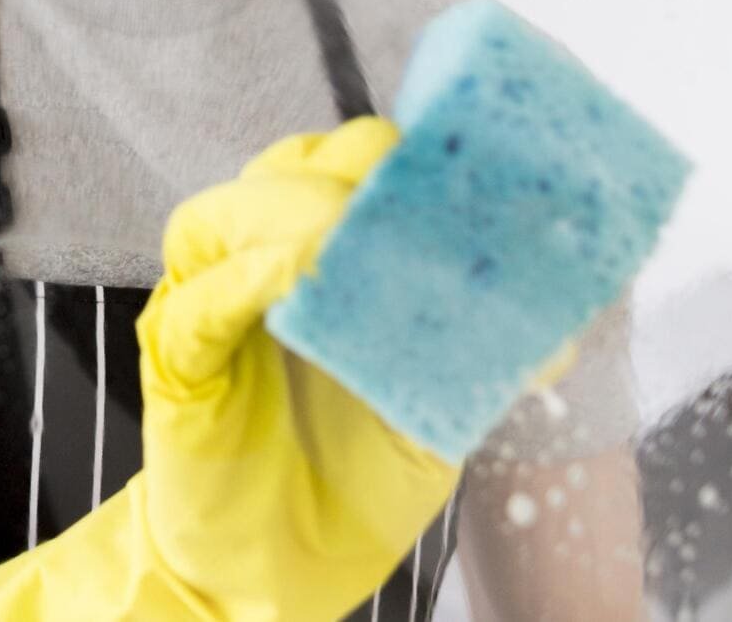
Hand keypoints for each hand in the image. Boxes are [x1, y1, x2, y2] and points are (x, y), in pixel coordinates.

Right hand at [0, 118, 460, 620]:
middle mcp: (253, 266)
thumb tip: (555, 325)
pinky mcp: (177, 362)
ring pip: (224, 219)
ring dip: (294, 215)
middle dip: (349, 176)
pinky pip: (201, 305)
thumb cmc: (348, 481)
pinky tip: (297, 279)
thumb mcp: (431, 406)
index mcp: (316, 259)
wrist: (280, 572)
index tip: (458, 175)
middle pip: (282, 172)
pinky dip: (247, 280)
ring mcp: (206, 307)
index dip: (394, 159)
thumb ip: (473, 354)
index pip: (342, 168)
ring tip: (352, 236)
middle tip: (410, 208)